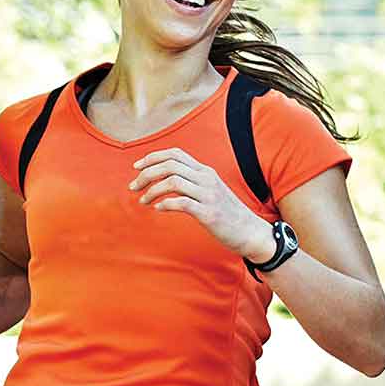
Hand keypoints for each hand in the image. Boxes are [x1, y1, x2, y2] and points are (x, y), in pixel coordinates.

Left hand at [130, 148, 271, 259]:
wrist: (251, 231)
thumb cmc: (227, 213)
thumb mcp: (211, 191)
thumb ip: (193, 182)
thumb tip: (166, 180)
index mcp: (206, 172)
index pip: (176, 154)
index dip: (153, 157)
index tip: (137, 167)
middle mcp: (207, 179)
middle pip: (170, 165)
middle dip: (146, 174)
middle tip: (133, 186)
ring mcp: (209, 195)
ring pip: (173, 181)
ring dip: (152, 190)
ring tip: (143, 200)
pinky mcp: (209, 213)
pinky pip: (181, 203)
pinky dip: (165, 204)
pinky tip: (158, 209)